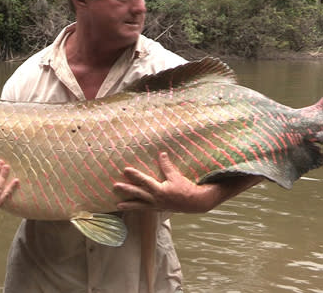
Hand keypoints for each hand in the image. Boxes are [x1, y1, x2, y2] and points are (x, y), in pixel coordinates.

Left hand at [114, 152, 260, 212]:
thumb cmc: (195, 187)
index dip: (165, 163)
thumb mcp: (200, 176)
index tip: (161, 154)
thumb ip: (214, 167)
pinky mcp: (154, 205)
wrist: (196, 204)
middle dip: (134, 181)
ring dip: (127, 197)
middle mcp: (164, 196)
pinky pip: (139, 206)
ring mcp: (157, 202)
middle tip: (122, 175)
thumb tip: (245, 166)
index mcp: (174, 186)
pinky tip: (117, 206)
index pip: (169, 172)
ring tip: (114, 196)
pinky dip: (129, 205)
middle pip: (146, 187)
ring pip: (139, 199)